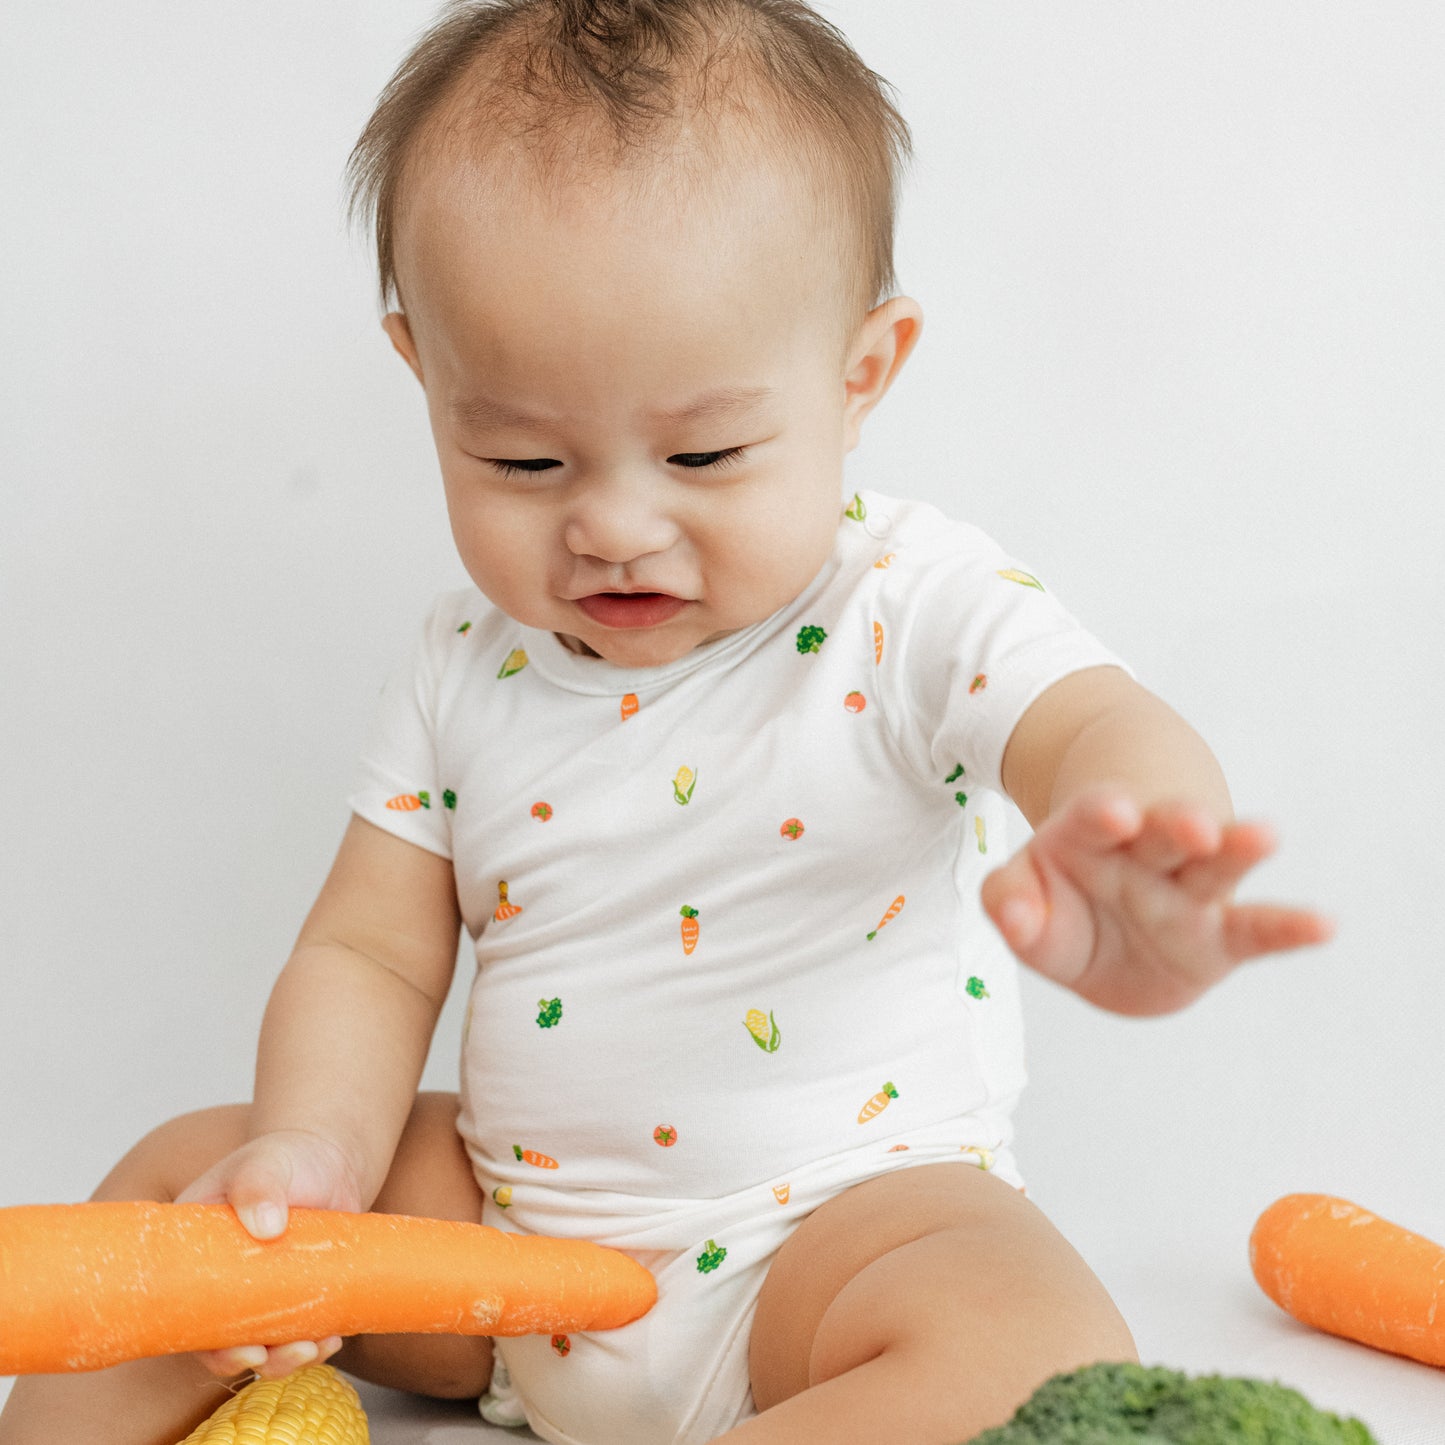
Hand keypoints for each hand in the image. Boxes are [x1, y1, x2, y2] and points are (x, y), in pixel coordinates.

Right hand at [173, 1128, 364, 1379]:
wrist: (331, 1158)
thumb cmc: (286, 1156)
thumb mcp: (265, 1164)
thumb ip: (258, 1186)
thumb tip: (267, 1225)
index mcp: (194, 1254)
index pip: (186, 1311)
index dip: (207, 1344)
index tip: (242, 1350)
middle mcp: (221, 1282)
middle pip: (222, 1341)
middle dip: (253, 1359)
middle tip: (287, 1353)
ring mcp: (259, 1292)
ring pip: (263, 1344)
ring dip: (287, 1358)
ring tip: (317, 1347)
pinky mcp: (295, 1294)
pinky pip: (299, 1332)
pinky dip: (315, 1342)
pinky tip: (334, 1336)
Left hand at [980, 787, 1334, 1014]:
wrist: (1107, 931)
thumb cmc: (1061, 904)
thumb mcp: (1021, 899)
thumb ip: (1009, 901)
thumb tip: (1012, 915)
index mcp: (1088, 836)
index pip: (1092, 818)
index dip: (1101, 814)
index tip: (1114, 811)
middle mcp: (1145, 855)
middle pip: (1162, 831)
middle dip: (1176, 823)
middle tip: (1194, 821)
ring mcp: (1187, 892)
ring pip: (1215, 866)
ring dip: (1237, 850)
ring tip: (1264, 835)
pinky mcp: (1219, 937)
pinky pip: (1256, 931)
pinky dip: (1289, 929)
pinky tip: (1324, 925)